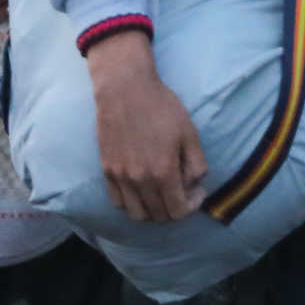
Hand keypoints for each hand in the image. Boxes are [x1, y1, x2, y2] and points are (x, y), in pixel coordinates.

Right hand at [86, 31, 207, 221]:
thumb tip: (194, 187)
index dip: (191, 206)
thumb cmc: (161, 107)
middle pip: (159, 216)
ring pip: (137, 214)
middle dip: (174, 209)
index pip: (178, 211)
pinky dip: (131, 203)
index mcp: (163, 172)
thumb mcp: (189, 133)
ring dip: (152, 211)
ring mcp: (120, 177)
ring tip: (160, 193)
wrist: (124, 88)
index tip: (195, 192)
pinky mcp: (107, 169)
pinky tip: (140, 188)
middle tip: (180, 191)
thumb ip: (196, 165)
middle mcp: (140, 180)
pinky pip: (118, 202)